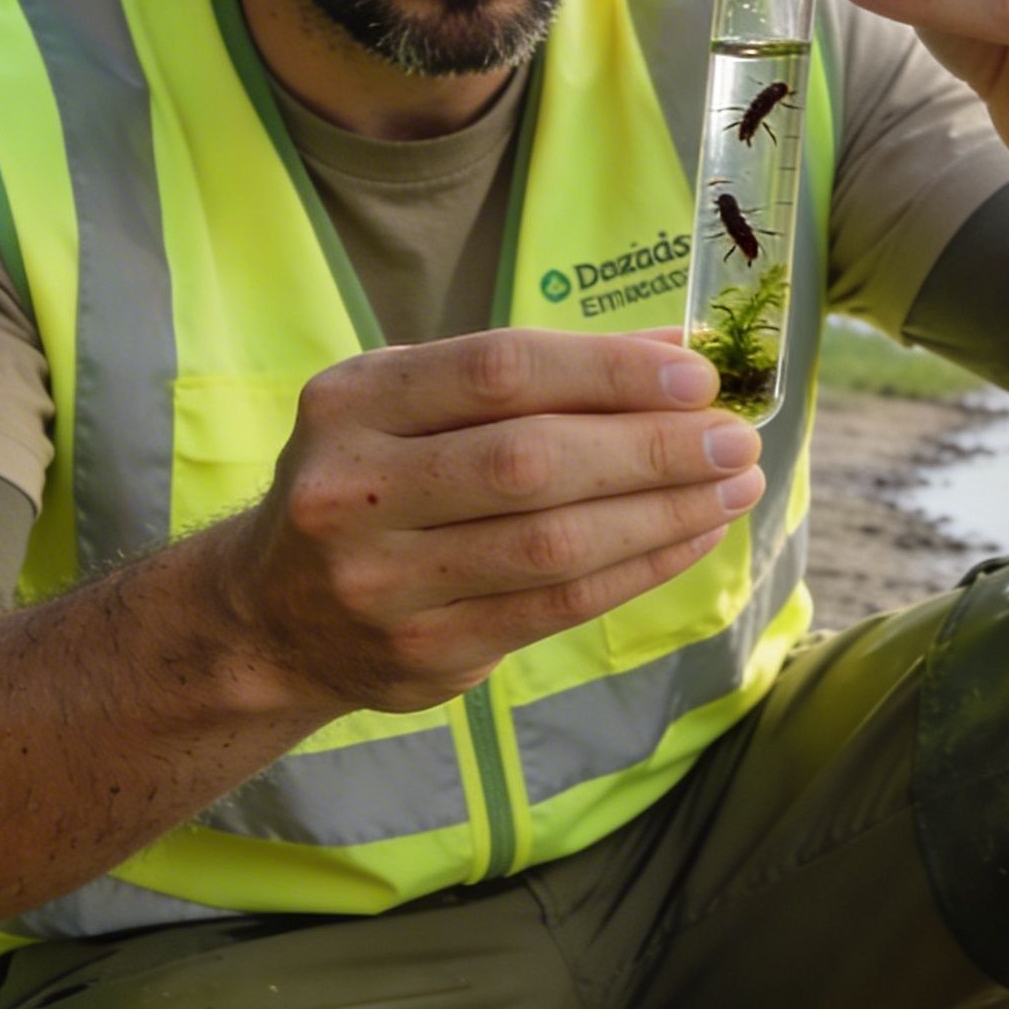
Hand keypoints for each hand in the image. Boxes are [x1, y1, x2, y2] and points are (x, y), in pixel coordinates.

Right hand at [219, 330, 761, 715]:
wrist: (270, 615)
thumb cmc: (373, 479)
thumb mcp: (416, 403)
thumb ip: (535, 376)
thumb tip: (678, 354)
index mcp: (352, 403)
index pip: (499, 371)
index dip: (607, 370)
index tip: (698, 375)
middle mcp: (355, 492)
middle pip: (530, 461)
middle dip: (652, 446)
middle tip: (737, 435)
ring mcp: (384, 583)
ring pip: (552, 544)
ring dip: (662, 512)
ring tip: (734, 485)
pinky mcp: (425, 654)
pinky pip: (556, 608)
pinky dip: (638, 568)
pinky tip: (691, 536)